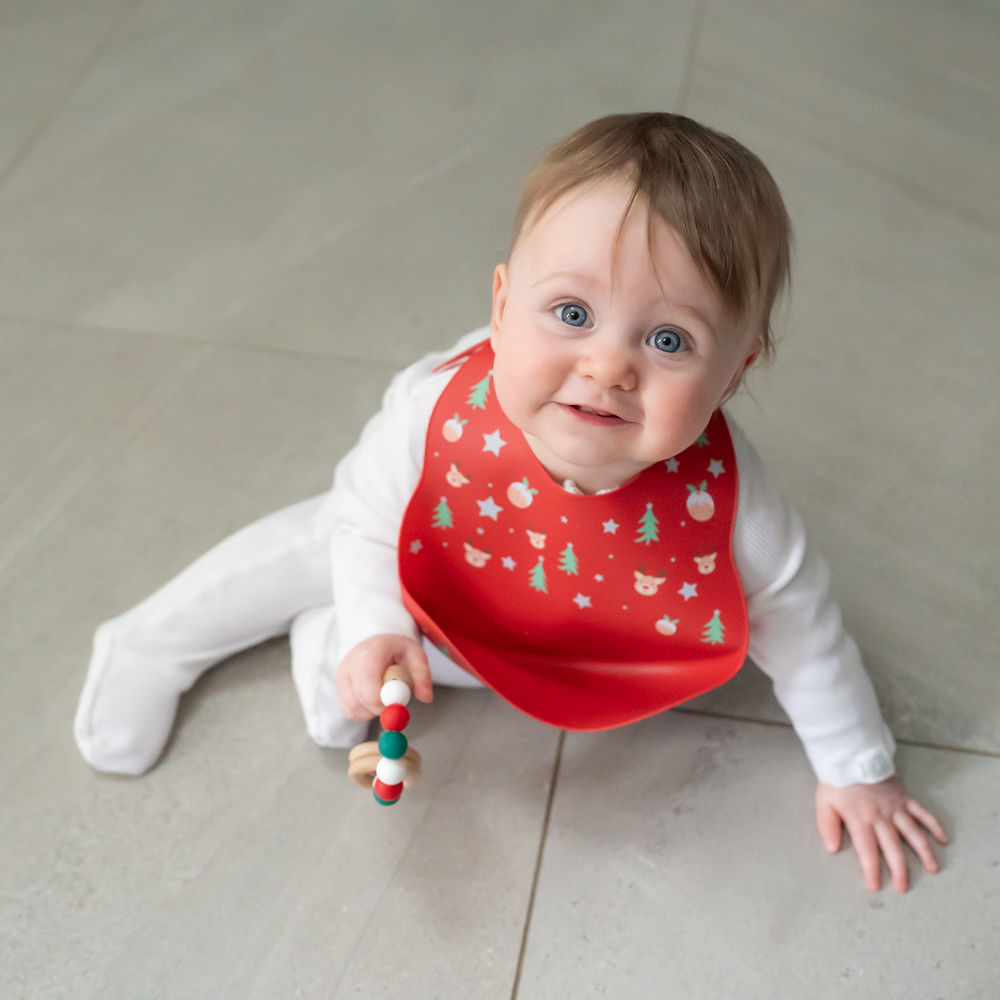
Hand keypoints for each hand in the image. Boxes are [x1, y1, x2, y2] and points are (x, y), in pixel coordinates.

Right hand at [336, 634, 432, 719]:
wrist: (376, 645)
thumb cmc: (396, 650)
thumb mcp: (415, 655)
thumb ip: (422, 675)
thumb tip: (426, 697)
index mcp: (370, 652)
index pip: (369, 682)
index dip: (385, 700)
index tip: (399, 704)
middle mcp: (350, 665)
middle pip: (360, 698)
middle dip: (381, 707)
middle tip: (395, 700)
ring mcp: (341, 679)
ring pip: (354, 708)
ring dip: (373, 710)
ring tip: (384, 693)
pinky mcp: (339, 692)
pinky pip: (350, 711)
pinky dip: (365, 711)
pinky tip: (374, 697)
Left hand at [815, 777, 948, 891]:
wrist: (851, 754)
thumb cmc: (837, 780)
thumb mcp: (824, 802)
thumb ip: (827, 826)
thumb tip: (832, 849)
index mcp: (860, 820)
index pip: (868, 851)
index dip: (872, 870)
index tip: (876, 886)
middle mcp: (881, 817)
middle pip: (893, 848)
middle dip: (899, 870)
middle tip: (904, 887)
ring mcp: (895, 808)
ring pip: (913, 834)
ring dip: (924, 852)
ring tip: (933, 869)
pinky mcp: (904, 798)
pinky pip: (922, 814)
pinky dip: (934, 826)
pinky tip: (943, 839)